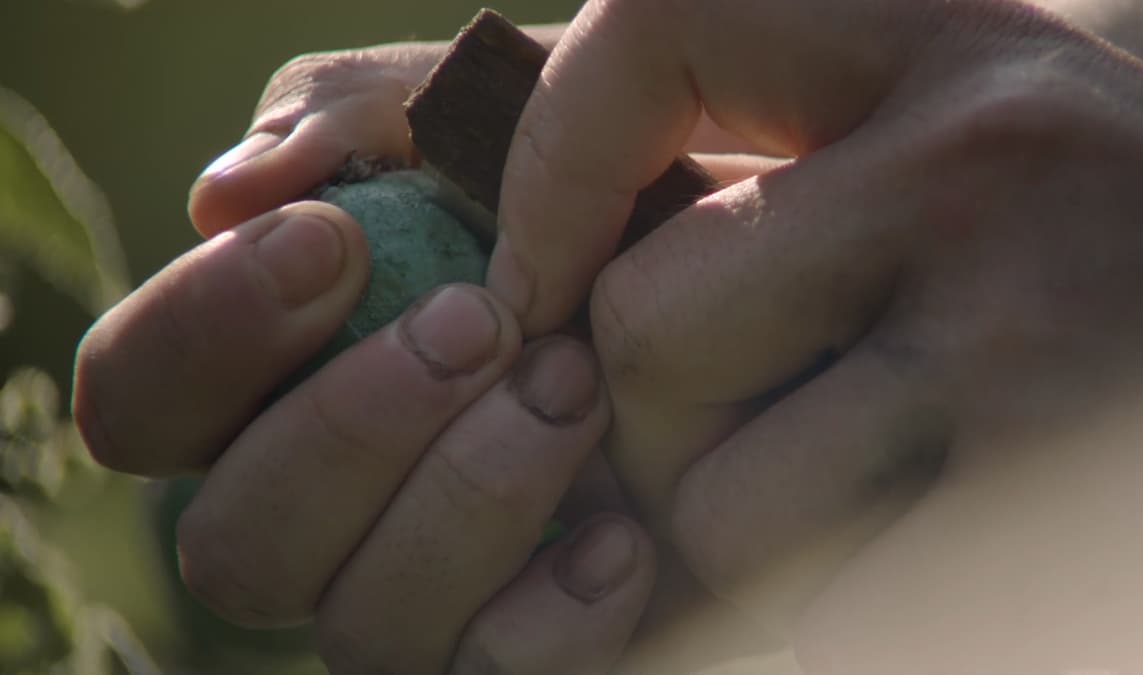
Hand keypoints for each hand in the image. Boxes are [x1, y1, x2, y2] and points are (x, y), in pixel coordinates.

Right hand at [74, 43, 656, 674]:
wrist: (727, 270)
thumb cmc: (584, 189)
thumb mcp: (478, 118)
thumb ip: (352, 122)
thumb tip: (230, 195)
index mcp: (272, 388)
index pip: (142, 402)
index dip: (204, 333)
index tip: (329, 244)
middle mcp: (323, 514)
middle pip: (233, 546)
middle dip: (349, 428)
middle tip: (480, 324)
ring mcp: (419, 597)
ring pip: (363, 628)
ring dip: (467, 496)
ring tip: (575, 390)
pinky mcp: (519, 647)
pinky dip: (557, 612)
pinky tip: (626, 530)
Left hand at [492, 0, 1142, 668]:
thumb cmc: (1111, 255)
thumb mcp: (970, 137)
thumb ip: (783, 174)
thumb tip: (543, 286)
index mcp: (952, 40)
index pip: (661, 26)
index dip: (556, 161)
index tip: (549, 274)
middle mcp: (983, 171)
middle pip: (644, 334)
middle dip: (661, 417)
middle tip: (760, 422)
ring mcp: (1025, 357)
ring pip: (712, 509)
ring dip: (755, 532)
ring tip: (875, 493)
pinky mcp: (1050, 538)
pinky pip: (817, 619)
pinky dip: (841, 613)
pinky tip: (933, 557)